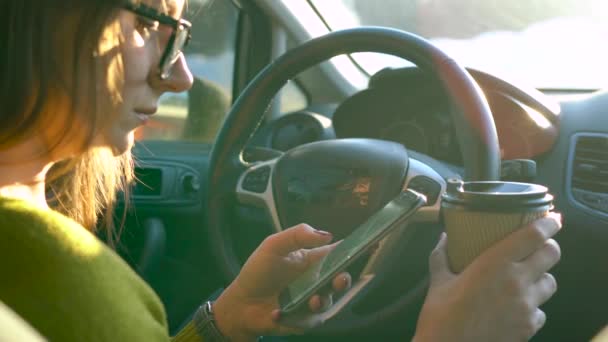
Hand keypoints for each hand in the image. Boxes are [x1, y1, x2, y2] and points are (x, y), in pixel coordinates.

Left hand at [213, 224, 351, 341]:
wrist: (241, 303)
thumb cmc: (258, 272)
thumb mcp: (273, 246)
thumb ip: (297, 234)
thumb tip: (328, 235)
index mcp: (313, 260)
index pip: (338, 253)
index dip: (354, 249)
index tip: (369, 245)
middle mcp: (317, 280)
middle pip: (340, 279)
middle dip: (345, 280)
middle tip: (340, 279)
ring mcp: (313, 301)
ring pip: (329, 302)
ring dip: (323, 301)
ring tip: (313, 300)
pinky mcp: (305, 320)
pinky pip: (310, 320)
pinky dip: (296, 317)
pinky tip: (277, 313)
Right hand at [414, 213, 561, 341]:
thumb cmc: (441, 316)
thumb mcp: (438, 281)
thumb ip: (442, 255)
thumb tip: (444, 238)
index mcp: (495, 264)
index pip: (534, 235)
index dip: (548, 223)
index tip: (550, 218)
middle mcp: (517, 282)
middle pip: (551, 254)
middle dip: (549, 247)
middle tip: (538, 246)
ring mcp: (526, 306)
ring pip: (551, 283)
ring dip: (541, 277)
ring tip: (526, 279)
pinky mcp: (529, 327)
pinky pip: (541, 311)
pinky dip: (533, 307)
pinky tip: (516, 307)